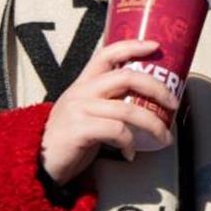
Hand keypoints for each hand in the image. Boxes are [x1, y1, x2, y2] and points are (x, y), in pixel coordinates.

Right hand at [39, 39, 178, 185]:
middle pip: (126, 77)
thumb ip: (109, 103)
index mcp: (84, 83)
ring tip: (164, 137)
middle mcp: (81, 91)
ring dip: (152, 124)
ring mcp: (78, 109)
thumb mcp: (87, 113)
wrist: (36, 165)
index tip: (156, 46)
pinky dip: (130, 143)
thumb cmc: (69, 140)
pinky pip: (116, 131)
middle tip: (174, 102)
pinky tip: (130, 153)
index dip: (132, 46)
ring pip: (127, 108)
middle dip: (157, 88)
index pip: (107, 54)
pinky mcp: (78, 130)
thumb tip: (145, 102)